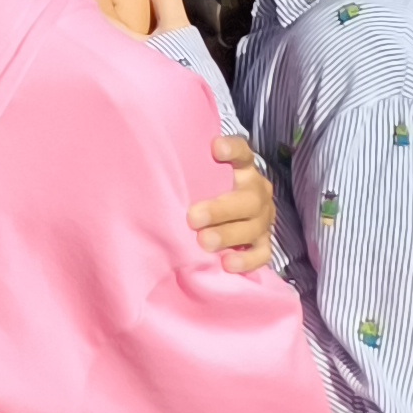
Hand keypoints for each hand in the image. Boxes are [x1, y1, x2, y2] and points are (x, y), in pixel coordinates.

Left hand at [193, 138, 277, 271]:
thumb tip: (147, 164)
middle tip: (193, 218)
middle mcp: (257, 191)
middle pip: (248, 198)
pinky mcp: (264, 242)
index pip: (242, 153)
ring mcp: (263, 218)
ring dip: (229, 236)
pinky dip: (246, 260)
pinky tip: (227, 264)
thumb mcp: (199, 173)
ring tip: (204, 242)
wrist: (227, 213)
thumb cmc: (204, 188)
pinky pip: (262, 253)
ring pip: (254, 227)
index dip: (232, 149)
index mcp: (243, 168)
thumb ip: (187, 166)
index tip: (216, 148)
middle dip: (220, 210)